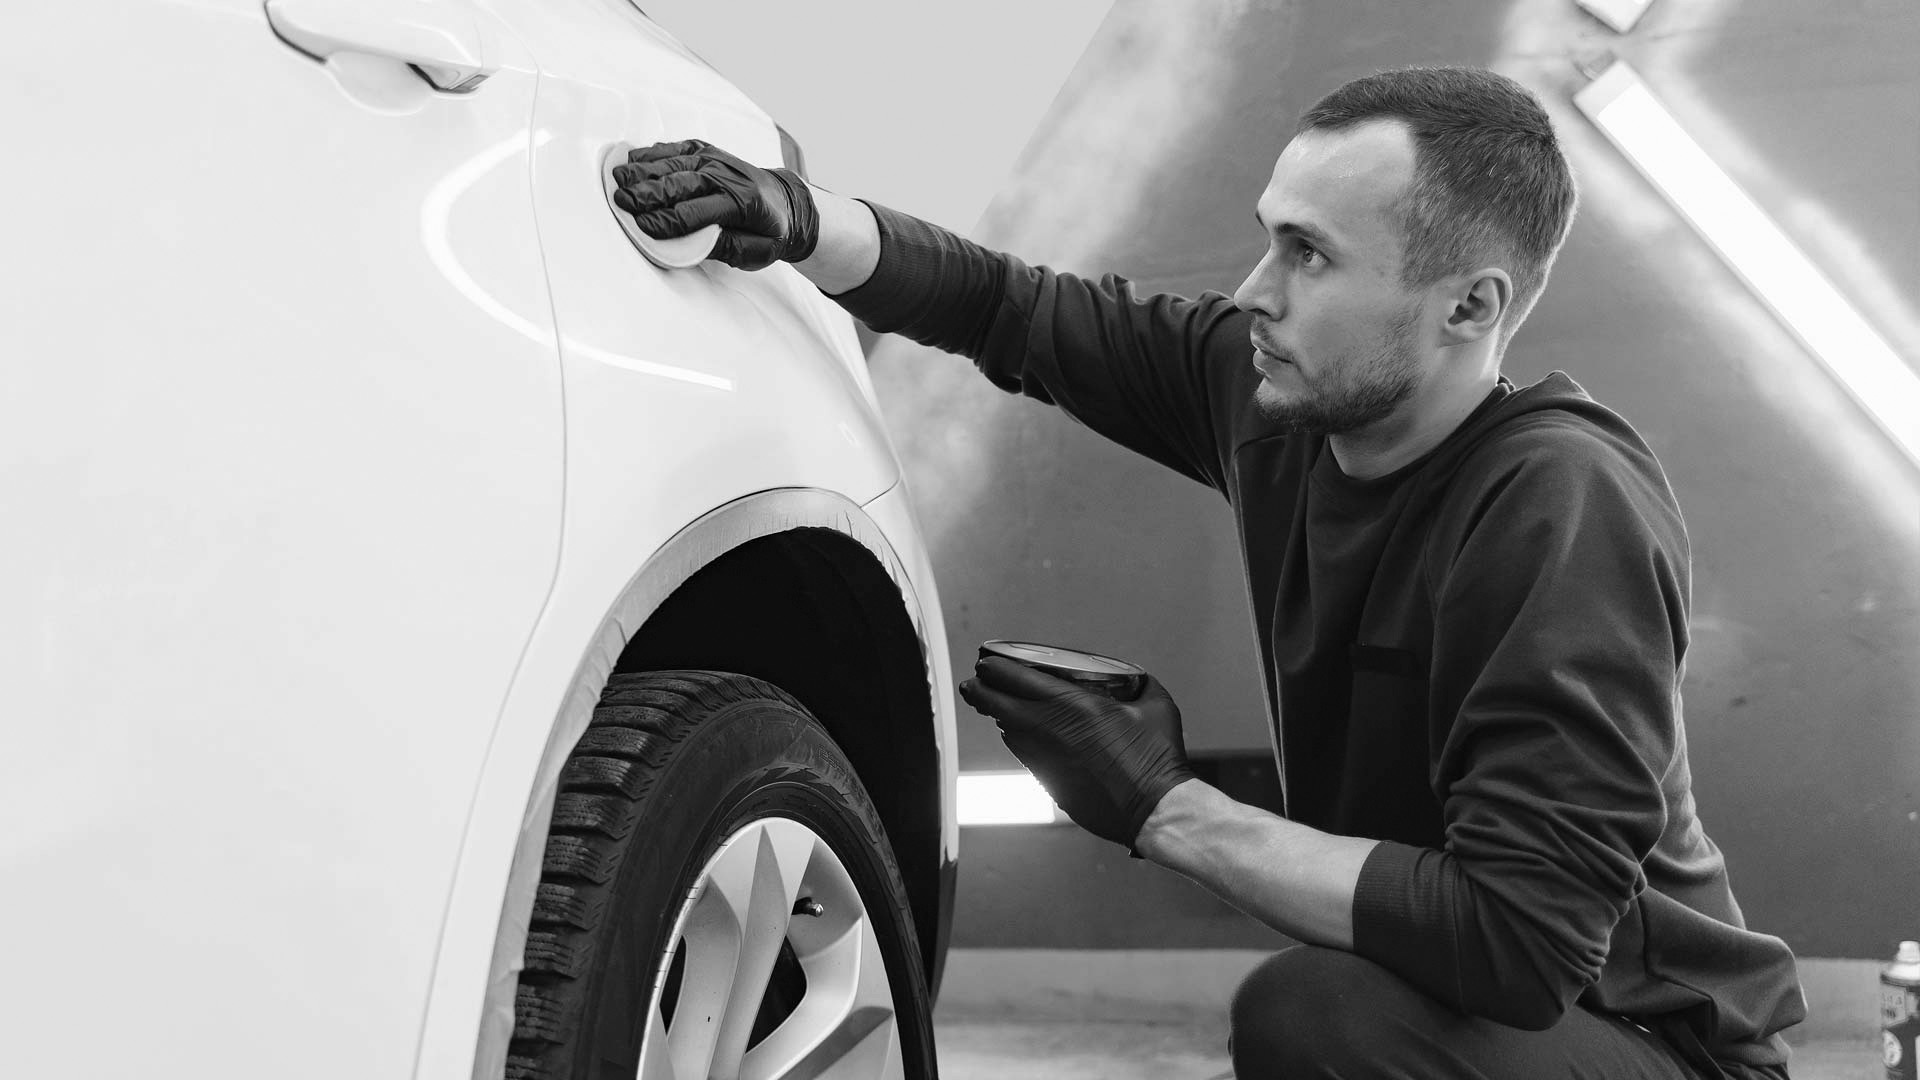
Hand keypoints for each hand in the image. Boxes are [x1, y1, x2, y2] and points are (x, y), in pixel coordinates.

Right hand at [610, 139, 819, 270]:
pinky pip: (676, 148)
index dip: (666, 221)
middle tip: (620, 202)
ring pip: (673, 163)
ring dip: (643, 172)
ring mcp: (715, 159)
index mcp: (742, 203)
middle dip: (647, 194)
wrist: (787, 201)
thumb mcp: (757, 251)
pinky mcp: (706, 150)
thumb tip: (693, 244)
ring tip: (617, 180)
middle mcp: (726, 175)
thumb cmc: (769, 231)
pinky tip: (632, 159)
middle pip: (679, 184)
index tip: (642, 227)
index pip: (695, 213)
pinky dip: (653, 153)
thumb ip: (727, 247)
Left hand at [959, 656, 1196, 853]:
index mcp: (1071, 704)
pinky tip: (1025, 735)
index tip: (987, 662)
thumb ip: (1140, 685)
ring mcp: (1043, 759)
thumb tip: (1135, 679)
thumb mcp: (1156, 706)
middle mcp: (1048, 729)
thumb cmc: (1156, 759)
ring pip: (1005, 730)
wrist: (1153, 808)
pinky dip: (1019, 739)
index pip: (1013, 678)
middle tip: (973, 684)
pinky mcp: (1047, 782)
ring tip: (998, 705)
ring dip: (999, 715)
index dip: (993, 667)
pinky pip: (1023, 753)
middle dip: (978, 690)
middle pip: (993, 703)